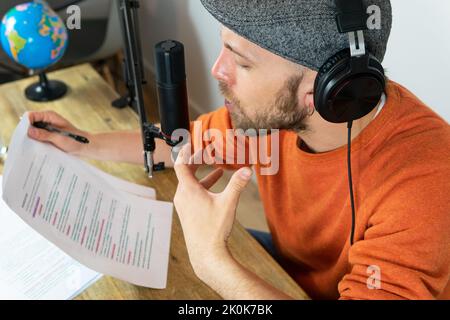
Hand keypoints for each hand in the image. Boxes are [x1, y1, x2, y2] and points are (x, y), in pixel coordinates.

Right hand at [27, 111, 90, 155]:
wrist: (85, 146)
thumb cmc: (76, 141)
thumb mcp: (59, 138)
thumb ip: (44, 135)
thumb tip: (30, 131)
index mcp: (50, 116)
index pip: (30, 115)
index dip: (26, 124)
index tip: (25, 134)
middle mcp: (47, 120)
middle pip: (30, 123)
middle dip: (28, 132)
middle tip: (27, 143)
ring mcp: (47, 127)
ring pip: (33, 131)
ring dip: (33, 138)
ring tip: (33, 146)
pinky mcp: (49, 134)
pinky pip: (39, 136)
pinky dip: (37, 141)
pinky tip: (38, 148)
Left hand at [173, 144, 252, 276]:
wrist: (206, 254)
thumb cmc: (215, 229)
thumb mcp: (228, 204)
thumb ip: (237, 185)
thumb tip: (248, 170)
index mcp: (188, 190)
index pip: (181, 164)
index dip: (185, 152)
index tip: (190, 142)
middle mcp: (182, 196)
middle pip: (186, 172)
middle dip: (198, 161)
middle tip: (208, 152)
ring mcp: (183, 205)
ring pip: (190, 183)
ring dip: (202, 174)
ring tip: (217, 168)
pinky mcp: (187, 213)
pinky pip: (192, 193)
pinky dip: (202, 186)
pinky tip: (216, 187)